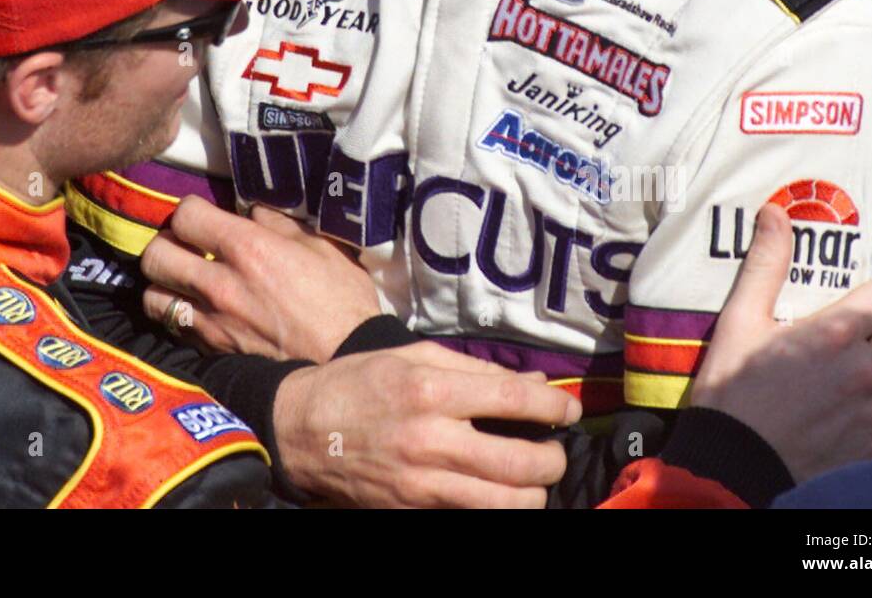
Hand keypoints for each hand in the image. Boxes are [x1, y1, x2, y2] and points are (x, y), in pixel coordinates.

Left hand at [141, 195, 381, 361]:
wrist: (344, 362)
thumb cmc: (340, 300)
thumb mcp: (320, 246)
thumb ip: (279, 224)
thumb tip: (252, 211)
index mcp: (247, 248)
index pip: (186, 215)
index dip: (191, 209)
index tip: (204, 215)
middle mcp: (219, 284)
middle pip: (155, 255)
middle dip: (166, 244)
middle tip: (184, 245)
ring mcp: (212, 322)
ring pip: (153, 297)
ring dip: (163, 284)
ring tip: (182, 280)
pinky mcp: (213, 351)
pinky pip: (174, 328)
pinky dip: (177, 316)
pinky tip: (197, 310)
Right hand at [272, 342, 580, 507]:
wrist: (303, 430)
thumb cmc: (359, 383)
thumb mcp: (414, 356)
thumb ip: (476, 369)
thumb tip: (533, 383)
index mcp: (431, 390)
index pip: (514, 401)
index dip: (554, 406)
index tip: (568, 409)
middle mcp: (432, 440)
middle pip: (524, 462)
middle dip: (552, 457)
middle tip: (551, 447)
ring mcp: (423, 483)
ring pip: (509, 502)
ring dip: (533, 491)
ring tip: (529, 475)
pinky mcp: (414, 510)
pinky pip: (476, 516)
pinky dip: (498, 506)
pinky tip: (497, 490)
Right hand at [691, 203, 871, 483]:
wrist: (732, 461)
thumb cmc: (732, 390)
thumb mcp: (739, 319)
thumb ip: (765, 265)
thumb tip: (775, 214)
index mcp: (833, 333)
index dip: (871, 298)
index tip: (851, 307)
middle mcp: (863, 371)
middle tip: (853, 343)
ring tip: (862, 376)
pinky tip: (863, 413)